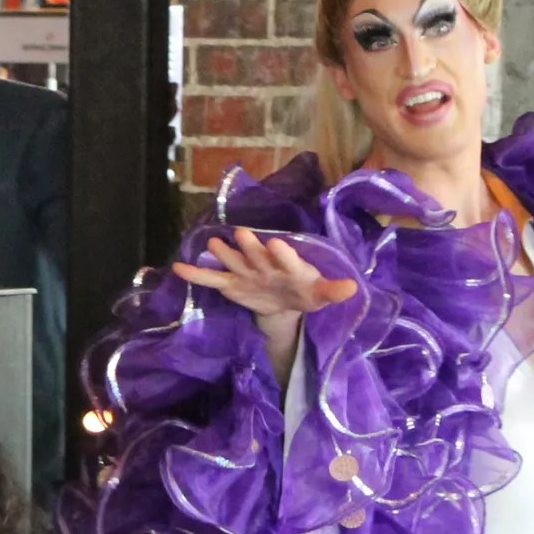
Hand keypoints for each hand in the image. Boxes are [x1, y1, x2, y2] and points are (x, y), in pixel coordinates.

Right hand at [172, 227, 360, 319]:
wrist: (285, 300)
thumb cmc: (305, 290)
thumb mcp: (320, 295)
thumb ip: (333, 291)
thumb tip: (354, 289)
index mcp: (289, 265)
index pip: (287, 257)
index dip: (283, 252)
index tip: (276, 243)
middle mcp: (265, 263)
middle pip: (256, 253)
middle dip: (250, 245)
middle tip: (242, 233)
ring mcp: (246, 271)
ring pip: (233, 261)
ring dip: (224, 253)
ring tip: (212, 243)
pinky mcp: (231, 283)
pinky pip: (212, 278)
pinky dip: (197, 274)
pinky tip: (179, 267)